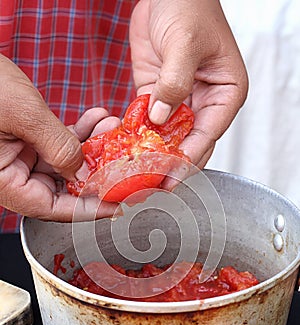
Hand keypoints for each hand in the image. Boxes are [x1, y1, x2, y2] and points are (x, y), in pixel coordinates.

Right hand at [0, 55, 119, 220]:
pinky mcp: (21, 141)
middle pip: (61, 188)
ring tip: (111, 128)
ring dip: (89, 146)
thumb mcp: (24, 115)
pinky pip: (54, 144)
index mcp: (3, 183)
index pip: (52, 208)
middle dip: (95, 170)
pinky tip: (95, 119)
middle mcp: (10, 175)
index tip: (116, 206)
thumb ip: (58, 147)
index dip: (88, 209)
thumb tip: (84, 173)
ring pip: (62, 164)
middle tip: (121, 159)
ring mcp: (16, 158)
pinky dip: (75, 133)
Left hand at [130, 0, 247, 184]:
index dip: (189, 159)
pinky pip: (148, 123)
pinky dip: (138, 137)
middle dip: (171, 165)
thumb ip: (174, 83)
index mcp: (225, 94)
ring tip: (138, 176)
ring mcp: (180, 101)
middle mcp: (204, 102)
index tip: (171, 177)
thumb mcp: (185, 44)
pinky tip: (127, 151)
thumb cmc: (189, 6)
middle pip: (189, 143)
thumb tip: (159, 118)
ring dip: (153, 156)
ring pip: (168, 138)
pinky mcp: (157, 96)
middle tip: (152, 186)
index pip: (207, 135)